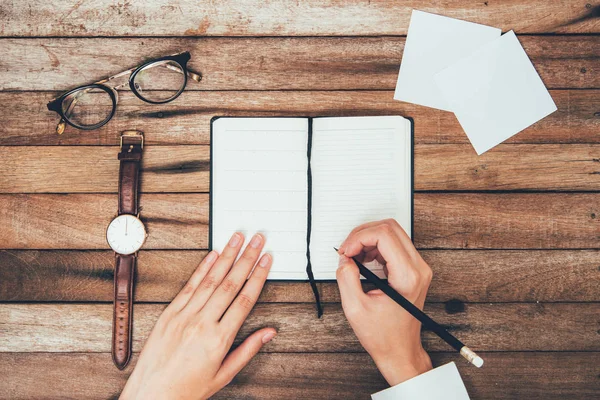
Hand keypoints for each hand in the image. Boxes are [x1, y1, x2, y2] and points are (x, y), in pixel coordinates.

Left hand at [121, 232, 275, 399]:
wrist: (151, 397)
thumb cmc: (187, 389)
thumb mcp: (224, 375)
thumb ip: (248, 350)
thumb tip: (269, 333)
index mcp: (218, 340)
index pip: (244, 300)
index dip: (257, 276)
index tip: (266, 261)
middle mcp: (201, 323)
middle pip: (230, 283)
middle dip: (246, 258)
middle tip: (257, 240)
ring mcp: (183, 316)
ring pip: (210, 280)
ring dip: (226, 256)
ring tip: (236, 238)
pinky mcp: (169, 314)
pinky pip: (188, 286)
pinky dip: (201, 269)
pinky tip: (212, 256)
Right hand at [336, 219, 432, 385]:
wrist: (400, 350)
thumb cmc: (383, 336)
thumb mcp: (355, 309)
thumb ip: (346, 278)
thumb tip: (344, 259)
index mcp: (407, 276)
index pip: (384, 235)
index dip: (358, 237)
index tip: (345, 252)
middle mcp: (418, 268)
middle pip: (389, 227)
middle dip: (362, 234)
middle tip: (346, 251)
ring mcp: (418, 267)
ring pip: (391, 233)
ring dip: (367, 239)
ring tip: (352, 257)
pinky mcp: (413, 269)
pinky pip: (393, 244)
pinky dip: (374, 247)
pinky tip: (362, 260)